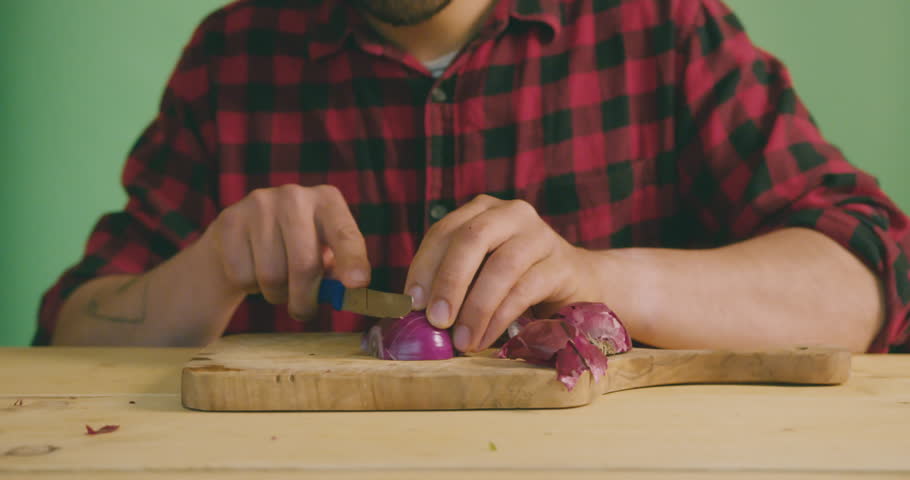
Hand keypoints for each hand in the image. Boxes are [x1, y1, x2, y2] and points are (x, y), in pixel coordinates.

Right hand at [200, 184, 369, 319]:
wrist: (241, 235)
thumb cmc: (295, 249)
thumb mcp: (324, 252)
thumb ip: (340, 269)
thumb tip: (352, 287)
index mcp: (327, 200)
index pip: (345, 233)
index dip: (353, 260)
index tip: (358, 283)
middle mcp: (294, 196)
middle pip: (304, 265)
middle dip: (305, 299)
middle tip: (303, 311)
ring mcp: (259, 204)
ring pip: (271, 276)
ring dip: (276, 294)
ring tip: (277, 283)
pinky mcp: (229, 221)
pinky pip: (243, 276)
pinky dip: (249, 287)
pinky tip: (252, 270)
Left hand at [404, 195, 596, 351]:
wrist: (580, 284)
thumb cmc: (517, 282)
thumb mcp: (480, 274)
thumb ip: (451, 283)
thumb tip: (414, 313)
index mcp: (483, 211)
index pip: (445, 231)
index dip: (424, 266)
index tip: (412, 304)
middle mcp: (512, 214)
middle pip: (472, 239)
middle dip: (449, 282)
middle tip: (436, 321)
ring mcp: (541, 235)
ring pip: (501, 266)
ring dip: (476, 308)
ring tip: (462, 341)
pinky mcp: (563, 264)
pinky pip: (525, 289)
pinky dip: (500, 318)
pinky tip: (485, 338)